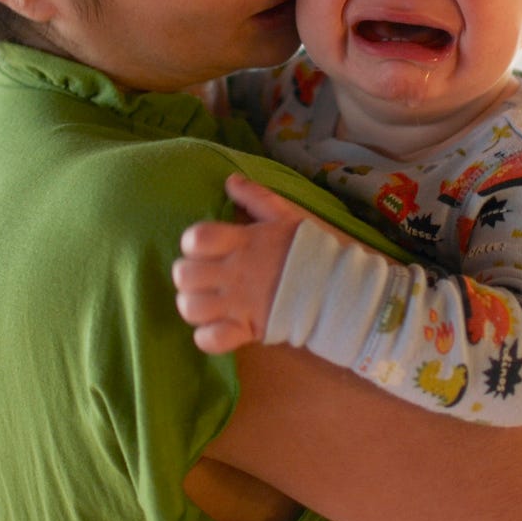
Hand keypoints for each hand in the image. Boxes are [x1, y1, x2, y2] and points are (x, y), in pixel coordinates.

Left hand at [173, 173, 308, 353]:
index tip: (204, 248)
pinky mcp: (247, 330)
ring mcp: (239, 304)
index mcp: (243, 242)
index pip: (196, 238)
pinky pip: (210, 339)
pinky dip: (207, 336)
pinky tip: (217, 326)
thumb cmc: (309, 250)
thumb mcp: (284, 216)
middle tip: (202, 277)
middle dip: (187, 275)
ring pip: (190, 308)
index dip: (192, 243)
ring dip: (193, 305)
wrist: (337, 288)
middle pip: (185, 275)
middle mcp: (235, 273)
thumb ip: (255, 197)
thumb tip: (230, 180)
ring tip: (206, 302)